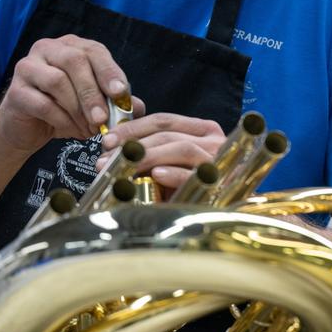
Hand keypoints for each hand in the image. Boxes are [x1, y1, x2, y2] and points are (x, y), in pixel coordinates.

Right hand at [0, 35, 136, 150]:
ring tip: (90, 129)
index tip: (121, 93)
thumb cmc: (63, 110)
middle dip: (93, 93)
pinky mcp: (15, 91)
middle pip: (75, 62)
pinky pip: (42, 103)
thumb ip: (115, 103)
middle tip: (104, 119)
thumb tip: (138, 107)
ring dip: (78, 109)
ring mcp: (28, 67)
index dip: (109, 71)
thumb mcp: (93, 105)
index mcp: (71, 46)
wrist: (26, 128)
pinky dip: (62, 120)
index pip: (94, 51)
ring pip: (57, 81)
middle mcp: (48, 49)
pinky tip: (72, 131)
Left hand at [100, 113, 225, 191]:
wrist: (227, 211)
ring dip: (146, 157)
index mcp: (203, 130)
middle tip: (105, 158)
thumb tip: (116, 149)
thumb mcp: (176, 163)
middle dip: (133, 144)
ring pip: (181, 148)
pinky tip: (156, 175)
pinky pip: (194, 174)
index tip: (108, 139)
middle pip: (168, 134)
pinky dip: (174, 173)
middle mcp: (214, 140)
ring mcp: (218, 160)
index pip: (164, 120)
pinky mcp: (221, 182)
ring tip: (122, 166)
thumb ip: (157, 151)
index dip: (133, 127)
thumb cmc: (196, 186)